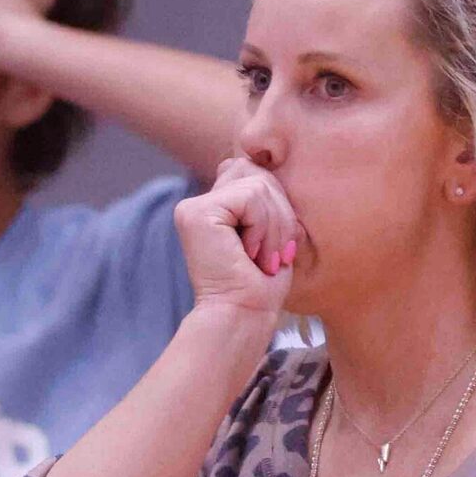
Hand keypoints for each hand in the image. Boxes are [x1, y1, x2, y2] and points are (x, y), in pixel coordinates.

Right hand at [176, 157, 298, 323]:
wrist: (243, 316)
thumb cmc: (262, 285)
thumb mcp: (272, 234)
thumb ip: (265, 199)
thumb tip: (260, 160)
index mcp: (215, 207)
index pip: (256, 174)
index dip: (278, 206)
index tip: (279, 248)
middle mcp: (199, 203)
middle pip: (259, 173)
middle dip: (281, 214)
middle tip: (276, 256)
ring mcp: (193, 206)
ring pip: (259, 184)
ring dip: (275, 226)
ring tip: (265, 259)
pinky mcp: (196, 212)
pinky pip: (250, 197)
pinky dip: (264, 227)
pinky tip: (251, 255)